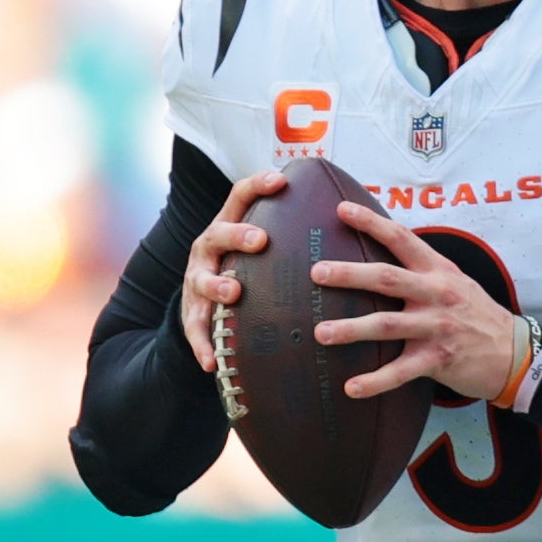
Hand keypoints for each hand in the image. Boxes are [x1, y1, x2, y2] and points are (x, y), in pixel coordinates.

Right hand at [181, 167, 283, 380]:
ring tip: (233, 293)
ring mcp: (197, 279)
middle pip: (218, 233)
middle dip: (238, 235)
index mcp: (229, 225)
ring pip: (202, 279)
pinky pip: (195, 330)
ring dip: (217, 284)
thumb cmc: (247, 268)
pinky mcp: (191, 312)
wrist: (202, 301)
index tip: (281, 179)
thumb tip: (349, 216)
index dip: (258, 185)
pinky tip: (211, 362)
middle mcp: (209, 248)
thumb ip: (292, 233)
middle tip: (259, 240)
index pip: (240, 196)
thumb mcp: (262, 246)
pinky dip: (202, 345)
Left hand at [311, 199, 524, 401]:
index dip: (371, 222)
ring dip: (352, 329)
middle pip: (387, 279)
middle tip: (317, 272)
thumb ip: (422, 269)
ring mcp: (437, 327)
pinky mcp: (438, 359)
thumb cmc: (475, 314)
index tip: (341, 210)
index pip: (402, 238)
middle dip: (350, 275)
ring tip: (321, 333)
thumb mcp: (455, 281)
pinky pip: (401, 372)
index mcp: (437, 270)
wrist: (514, 352)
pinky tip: (351, 388)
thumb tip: (384, 251)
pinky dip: (375, 381)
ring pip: (388, 325)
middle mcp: (436, 294)